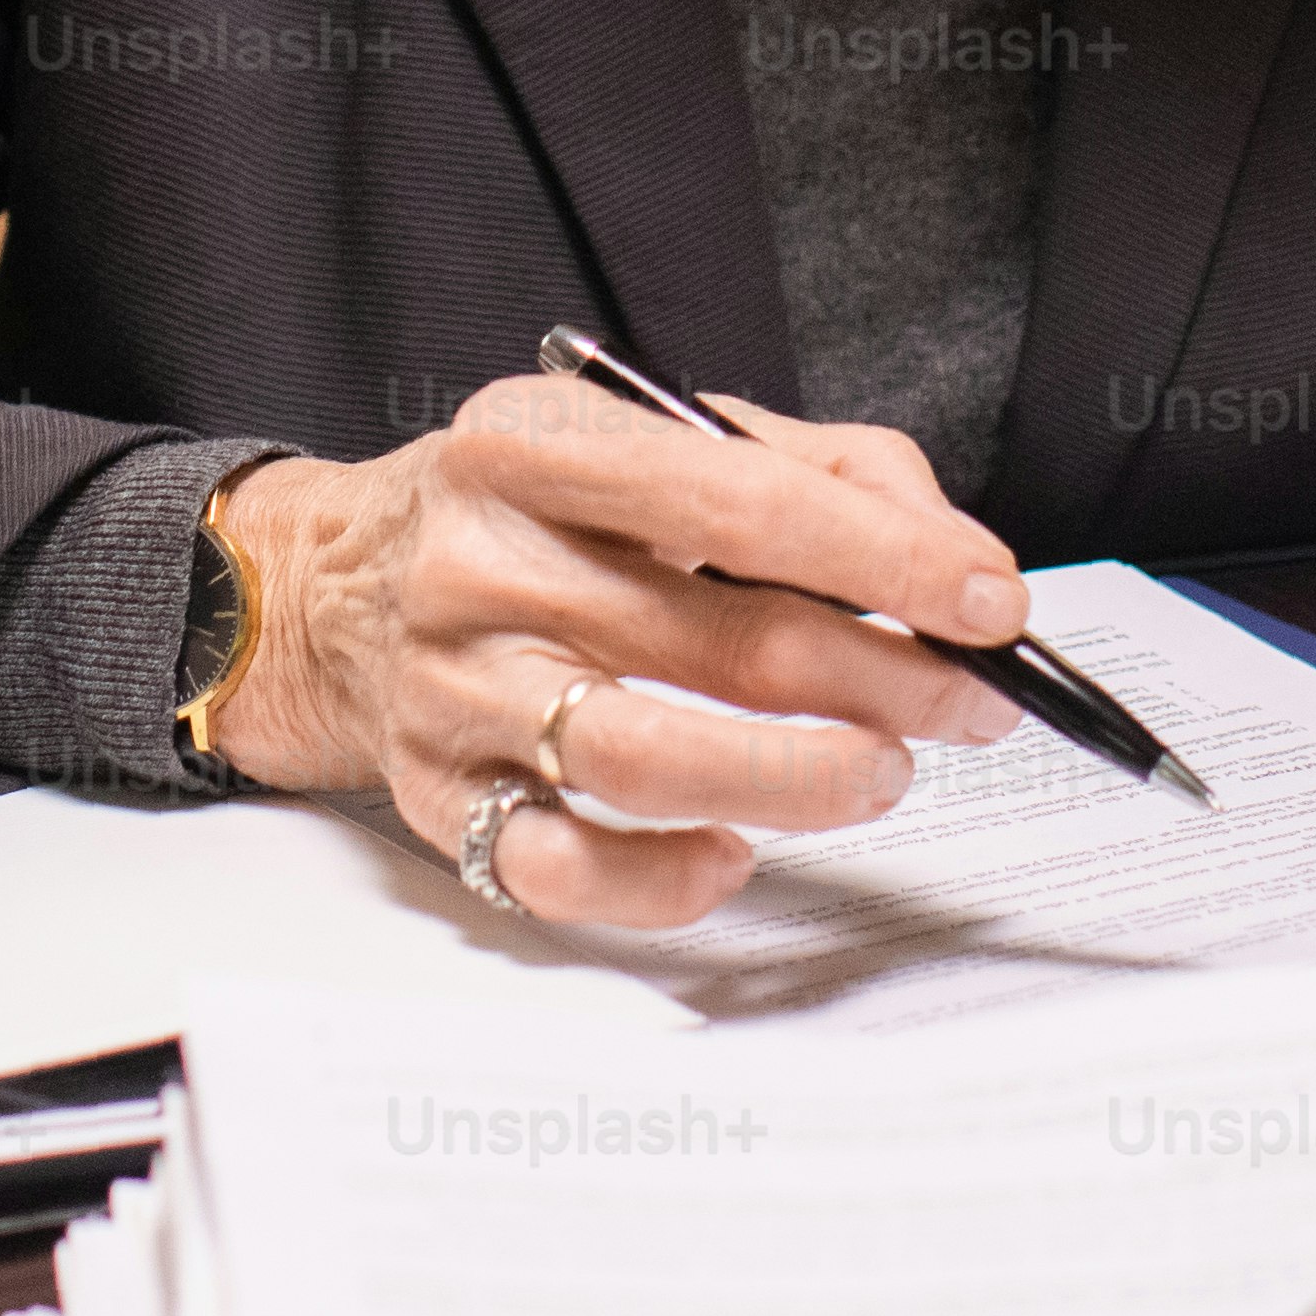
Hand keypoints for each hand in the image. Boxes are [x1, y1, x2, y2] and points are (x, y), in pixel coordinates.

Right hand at [205, 376, 1031, 928]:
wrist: (327, 590)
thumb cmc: (526, 515)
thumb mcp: (642, 438)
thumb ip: (810, 470)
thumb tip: (948, 556)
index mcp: (534, 446)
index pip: (739, 498)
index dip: (885, 555)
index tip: (988, 598)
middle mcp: (482, 563)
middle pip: (716, 635)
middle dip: (881, 676)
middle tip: (975, 701)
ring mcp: (454, 688)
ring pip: (646, 756)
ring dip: (796, 776)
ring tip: (881, 773)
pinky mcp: (439, 797)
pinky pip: (563, 865)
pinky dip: (663, 876)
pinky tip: (733, 853)